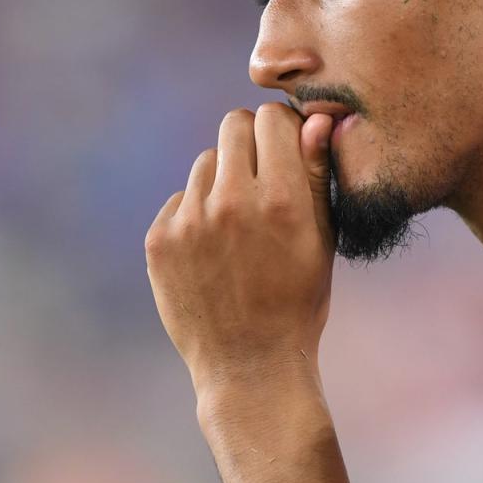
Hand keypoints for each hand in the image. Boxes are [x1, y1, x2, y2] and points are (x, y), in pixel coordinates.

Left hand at [145, 102, 334, 404]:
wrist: (250, 364)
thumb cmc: (299, 300)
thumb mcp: (323, 238)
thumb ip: (317, 174)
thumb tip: (318, 118)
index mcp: (281, 199)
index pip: (273, 118)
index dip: (285, 128)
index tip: (289, 148)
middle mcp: (232, 202)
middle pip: (234, 125)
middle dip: (252, 141)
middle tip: (263, 175)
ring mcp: (190, 221)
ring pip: (207, 162)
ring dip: (224, 179)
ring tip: (240, 223)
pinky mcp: (159, 240)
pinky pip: (181, 199)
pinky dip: (198, 213)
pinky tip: (215, 249)